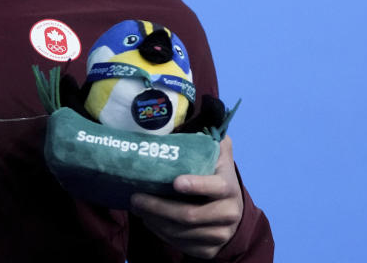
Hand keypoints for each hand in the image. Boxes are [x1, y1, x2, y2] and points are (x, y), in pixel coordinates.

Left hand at [129, 136, 243, 258]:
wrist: (231, 212)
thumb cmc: (216, 178)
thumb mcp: (218, 157)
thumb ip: (213, 139)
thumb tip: (207, 117)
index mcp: (228, 187)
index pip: (215, 187)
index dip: (196, 185)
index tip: (175, 182)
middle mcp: (228, 213)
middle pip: (189, 215)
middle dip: (158, 208)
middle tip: (135, 198)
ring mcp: (220, 234)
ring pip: (181, 233)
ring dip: (155, 222)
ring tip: (137, 208)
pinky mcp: (210, 250)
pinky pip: (182, 246)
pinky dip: (161, 234)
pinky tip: (149, 222)